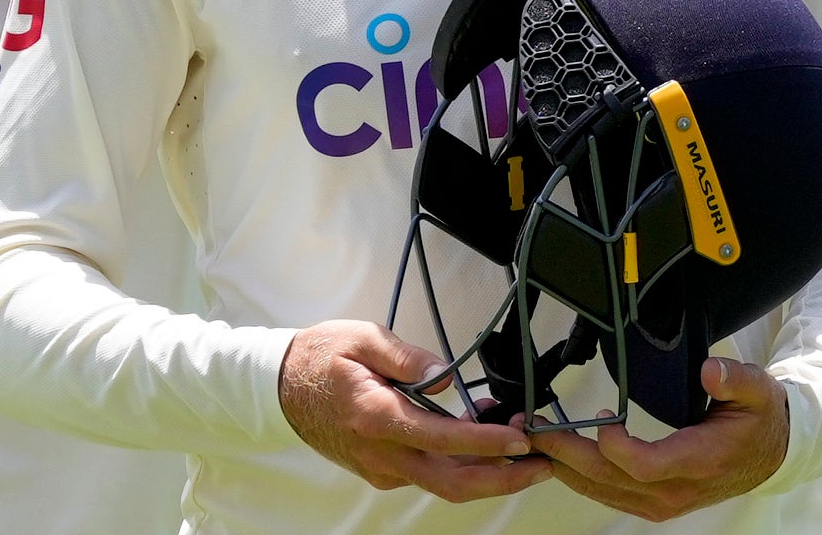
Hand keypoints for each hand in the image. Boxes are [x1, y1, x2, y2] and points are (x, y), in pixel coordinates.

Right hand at [278, 320, 552, 503]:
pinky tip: (481, 441)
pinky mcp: (382, 470)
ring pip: (444, 483)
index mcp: (376, 416)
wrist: (280, 388)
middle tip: (541, 464)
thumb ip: (408, 356)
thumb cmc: (319, 358)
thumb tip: (446, 377)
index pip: (444, 439)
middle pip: (452, 482)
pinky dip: (461, 464)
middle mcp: (381, 452)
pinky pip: (428, 475)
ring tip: (522, 448)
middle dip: (504, 478)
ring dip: (487, 472)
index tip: (520, 438)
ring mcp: (381, 467)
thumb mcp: (362, 338)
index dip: (487, 442)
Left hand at [537, 357, 789, 521]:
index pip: (647, 466)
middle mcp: (676, 489)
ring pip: (602, 491)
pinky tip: (557, 457)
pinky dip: (579, 477)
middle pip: (611, 479)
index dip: (617, 447)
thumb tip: (710, 370)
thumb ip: (735, 379)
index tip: (600, 418)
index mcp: (700, 460)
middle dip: (566, 453)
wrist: (771, 455)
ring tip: (531, 439)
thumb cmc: (758, 419)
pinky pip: (608, 495)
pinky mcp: (655, 502)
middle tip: (531, 428)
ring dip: (564, 466)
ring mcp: (663, 501)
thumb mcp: (757, 390)